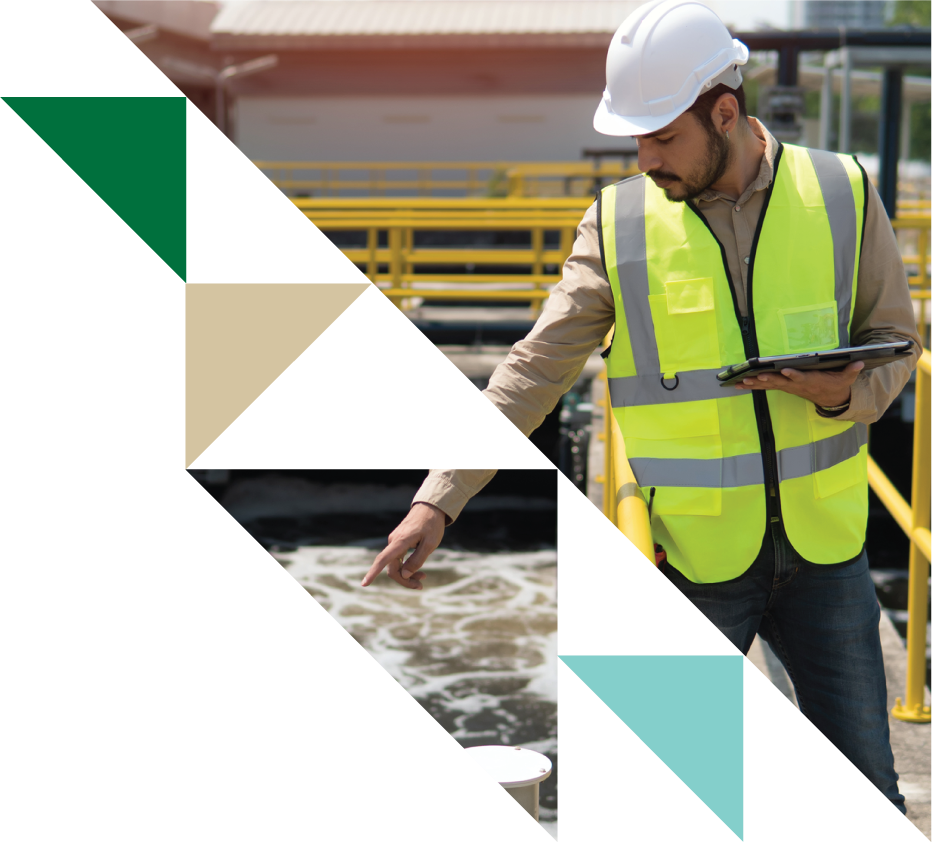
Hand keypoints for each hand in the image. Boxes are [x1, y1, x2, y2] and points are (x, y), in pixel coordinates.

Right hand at [360, 502, 446, 589]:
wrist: (431, 507)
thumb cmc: (432, 524)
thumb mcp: (430, 544)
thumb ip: (417, 560)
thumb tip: (404, 575)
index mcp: (400, 541)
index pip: (383, 560)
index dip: (373, 573)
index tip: (364, 583)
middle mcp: (394, 541)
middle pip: (392, 568)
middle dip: (404, 579)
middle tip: (421, 585)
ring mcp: (395, 541)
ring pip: (396, 564)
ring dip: (407, 574)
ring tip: (423, 577)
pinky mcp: (398, 541)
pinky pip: (398, 558)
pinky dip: (407, 566)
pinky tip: (419, 569)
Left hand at [734, 360, 863, 407]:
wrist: (831, 399)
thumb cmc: (836, 384)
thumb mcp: (846, 378)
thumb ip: (851, 370)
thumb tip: (859, 362)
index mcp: (811, 381)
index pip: (801, 377)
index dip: (793, 375)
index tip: (785, 371)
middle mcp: (797, 385)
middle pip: (780, 382)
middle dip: (767, 380)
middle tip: (754, 377)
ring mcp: (789, 387)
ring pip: (770, 385)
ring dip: (755, 384)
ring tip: (740, 382)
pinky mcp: (784, 387)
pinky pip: (766, 386)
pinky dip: (754, 385)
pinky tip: (740, 384)